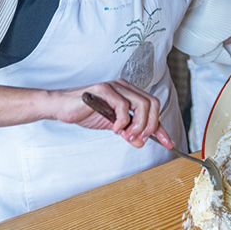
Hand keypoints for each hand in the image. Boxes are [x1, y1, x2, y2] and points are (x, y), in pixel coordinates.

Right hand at [47, 79, 170, 148]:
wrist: (63, 107)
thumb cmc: (86, 112)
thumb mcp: (113, 125)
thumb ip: (128, 131)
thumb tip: (141, 141)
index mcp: (129, 93)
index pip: (153, 108)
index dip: (161, 127)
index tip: (168, 142)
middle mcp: (125, 87)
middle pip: (153, 103)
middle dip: (151, 125)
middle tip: (140, 139)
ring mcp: (115, 86)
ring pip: (142, 104)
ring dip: (138, 124)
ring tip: (127, 134)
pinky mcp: (103, 90)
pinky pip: (123, 105)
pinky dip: (123, 120)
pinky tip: (115, 128)